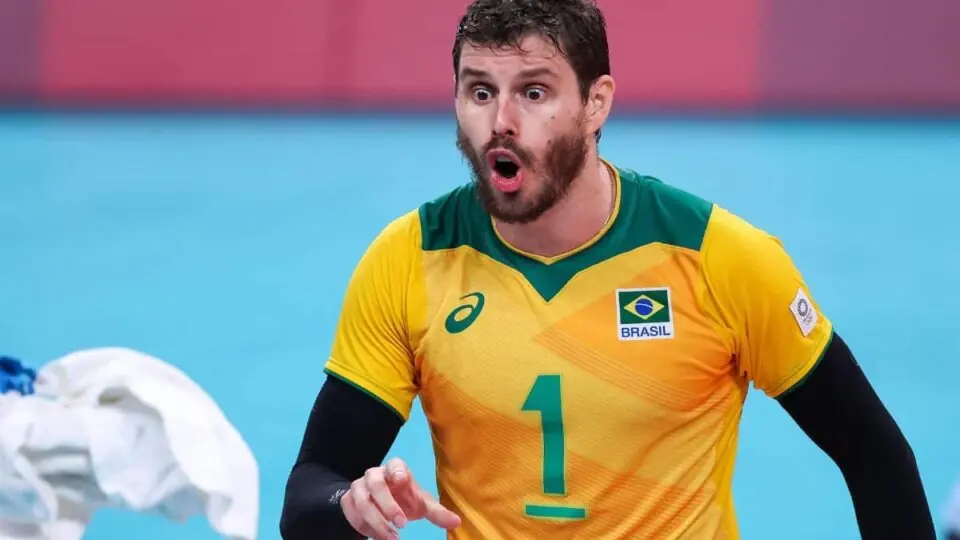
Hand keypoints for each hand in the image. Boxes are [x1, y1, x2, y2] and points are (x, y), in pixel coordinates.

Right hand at [340, 457, 461, 539]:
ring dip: (375, 521)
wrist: (380, 504)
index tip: (402, 480)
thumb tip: (456, 522)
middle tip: (402, 524)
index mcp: (395, 470)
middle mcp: (375, 475)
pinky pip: (351, 512)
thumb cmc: (404, 499)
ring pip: (361, 500)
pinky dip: (363, 526)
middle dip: (387, 505)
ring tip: (391, 538)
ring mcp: (359, 486)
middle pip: (375, 483)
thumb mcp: (421, 505)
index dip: (397, 470)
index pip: (395, 464)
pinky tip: (376, 536)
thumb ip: (436, 512)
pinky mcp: (348, 500)